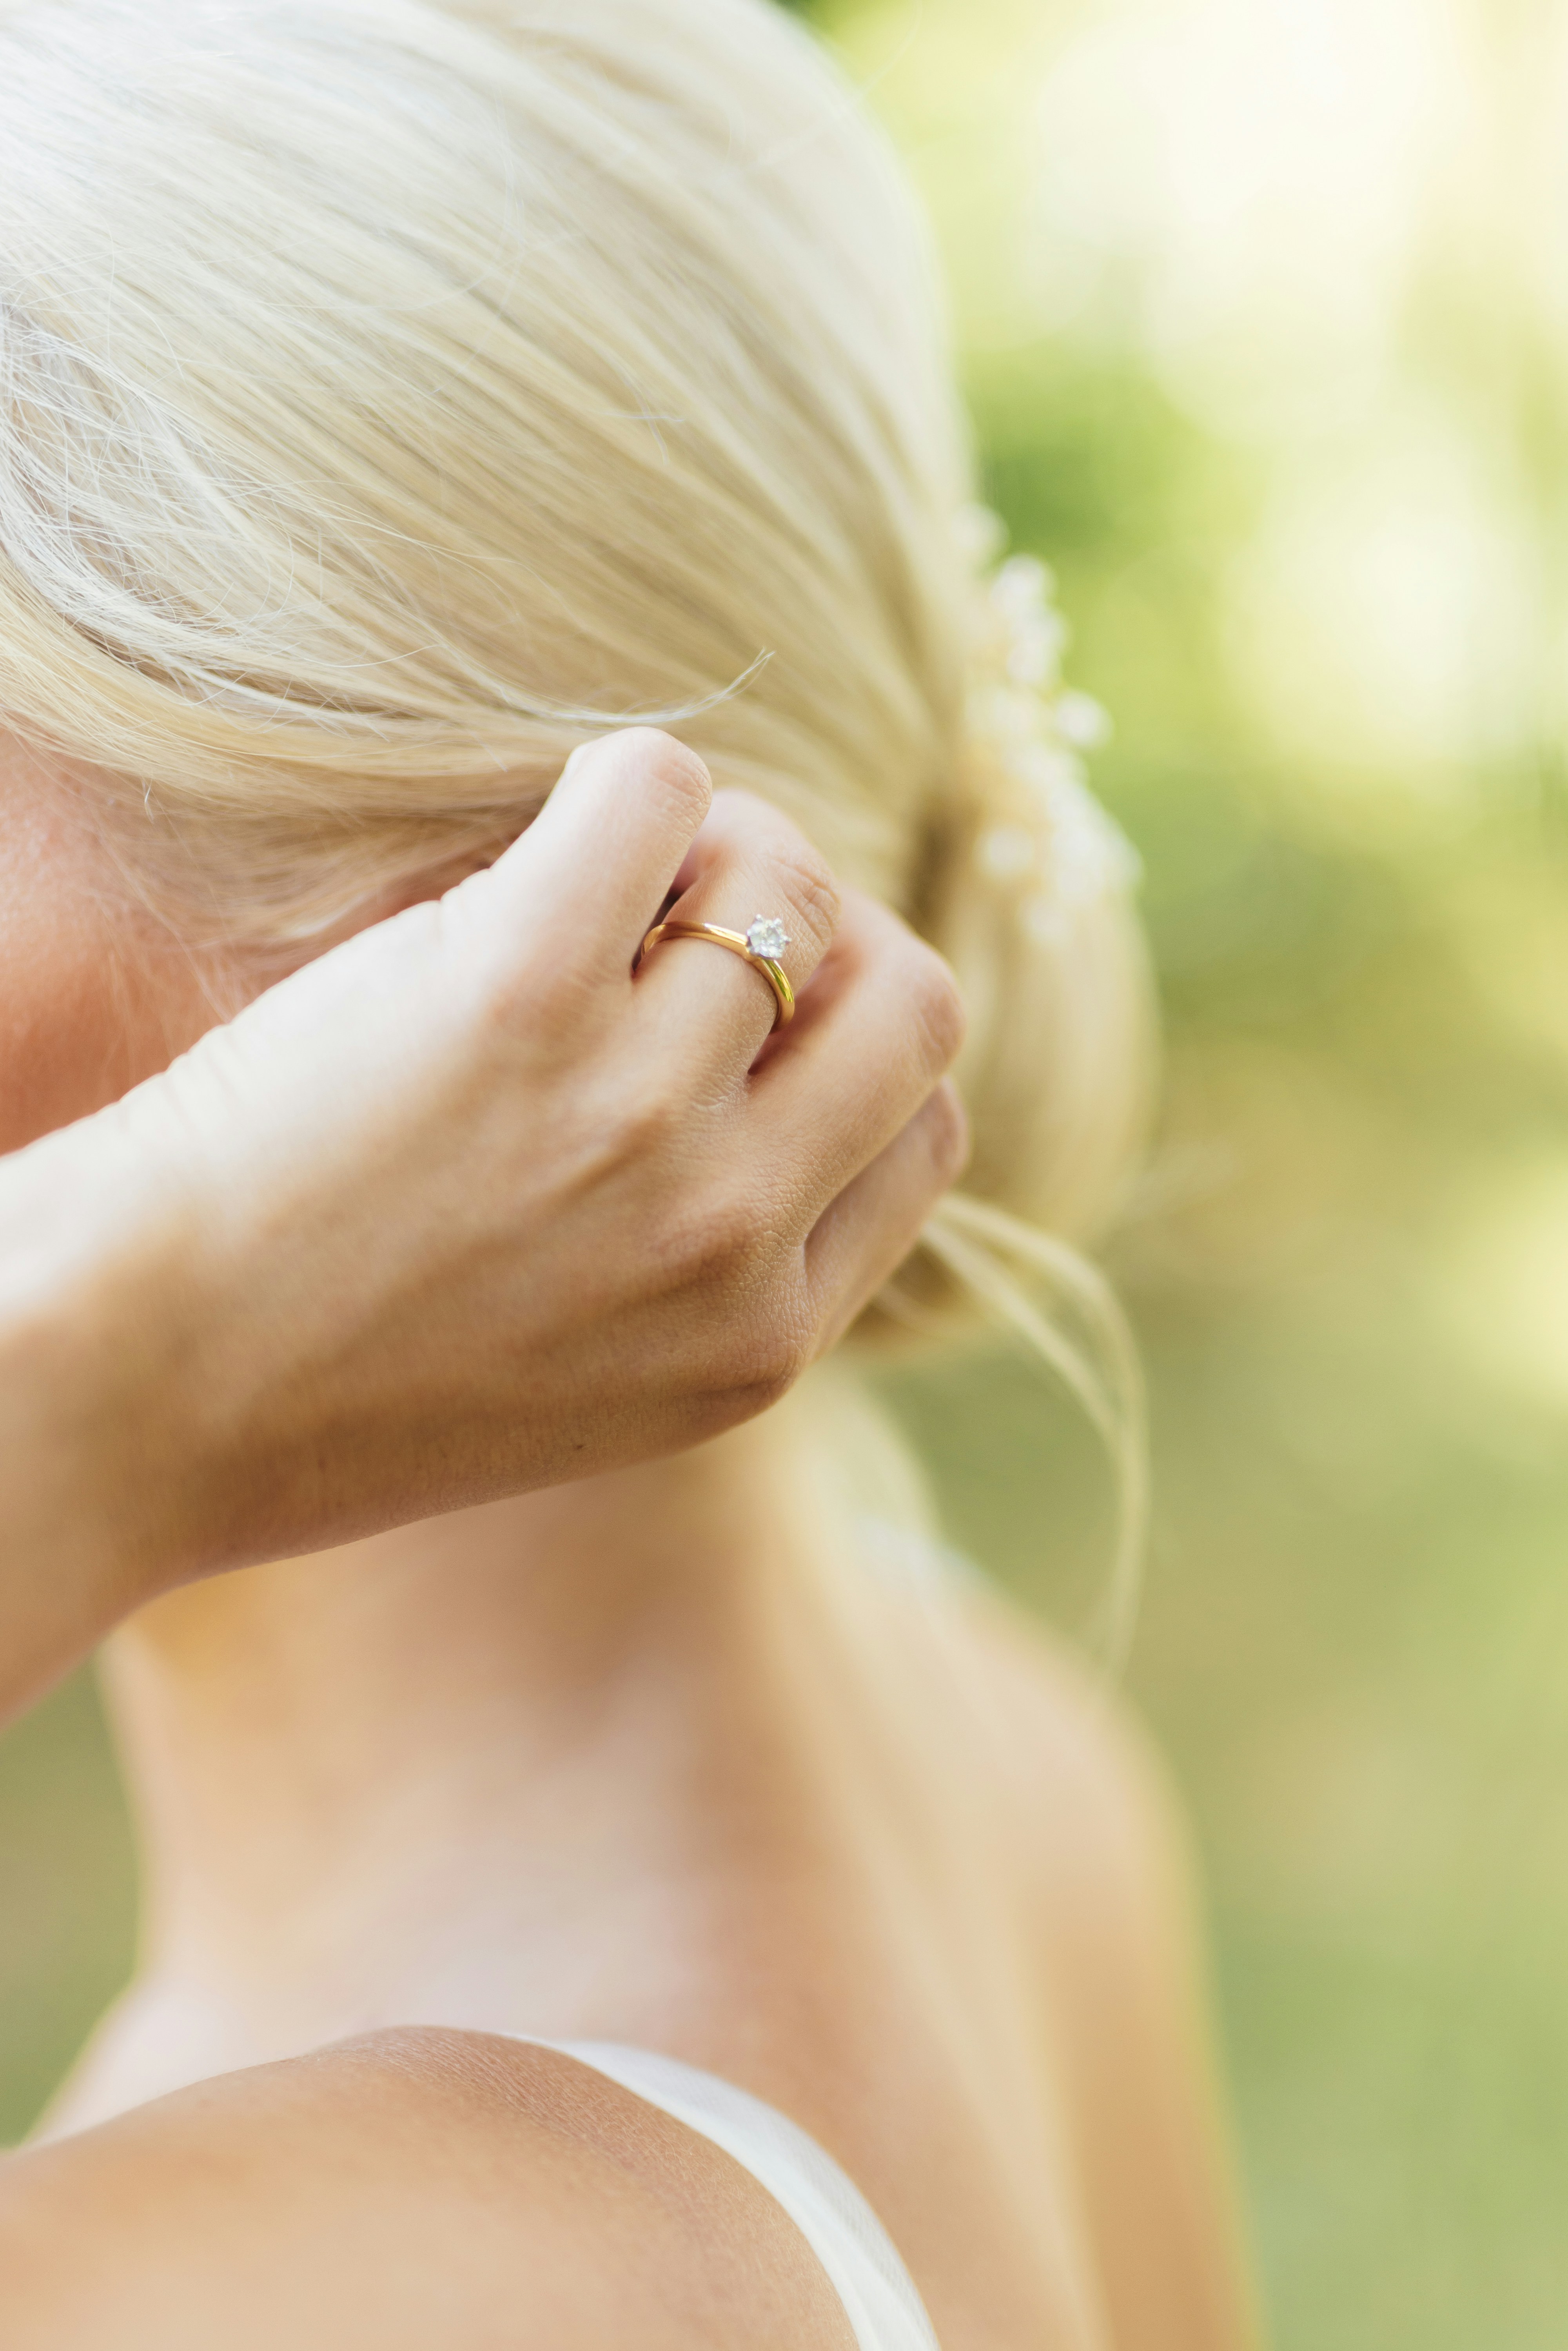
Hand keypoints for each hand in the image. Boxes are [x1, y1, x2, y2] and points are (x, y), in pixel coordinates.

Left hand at [0, 731, 964, 1714]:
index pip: (924, 1135)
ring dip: (703, 850)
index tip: (756, 1024)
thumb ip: (701, 1269)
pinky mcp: (517, 992)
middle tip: (696, 930)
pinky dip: (621, 786)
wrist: (121, 1398)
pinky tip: (530, 848)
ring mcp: (639, 1115)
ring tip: (584, 887)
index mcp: (757, 1344)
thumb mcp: (579, 1386)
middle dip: (830, 942)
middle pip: (910, 1003)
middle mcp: (727, 1236)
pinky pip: (660, 793)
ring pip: (785, 878)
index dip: (851, 1051)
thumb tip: (758, 1078)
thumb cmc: (312, 1388)